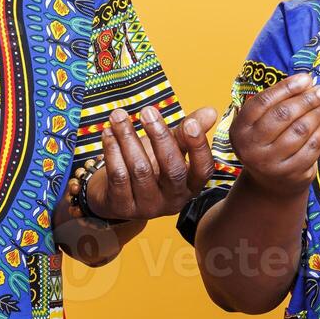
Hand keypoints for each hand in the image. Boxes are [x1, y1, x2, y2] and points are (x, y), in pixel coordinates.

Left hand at [86, 104, 218, 220]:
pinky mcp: (122, 206)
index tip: (189, 122)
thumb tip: (211, 111)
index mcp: (190, 186)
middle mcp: (173, 200)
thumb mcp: (171, 149)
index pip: (203, 169)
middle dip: (160, 137)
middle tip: (147, 111)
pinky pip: (118, 175)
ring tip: (119, 116)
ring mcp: (148, 207)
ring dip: (128, 138)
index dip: (198, 146)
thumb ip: (188, 132)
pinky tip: (108, 133)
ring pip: (141, 169)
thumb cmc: (149, 166)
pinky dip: (112, 150)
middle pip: (172, 169)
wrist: (113, 194)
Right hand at [228, 72, 319, 198]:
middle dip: (306, 99)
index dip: (287, 87)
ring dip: (317, 114)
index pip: (263, 101)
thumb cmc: (267, 141)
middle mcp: (251, 147)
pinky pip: (312, 147)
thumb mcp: (260, 123)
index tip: (306, 78)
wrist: (269, 183)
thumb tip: (306, 82)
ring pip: (300, 131)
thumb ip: (277, 102)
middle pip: (283, 115)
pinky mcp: (290, 174)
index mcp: (240, 129)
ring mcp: (270, 163)